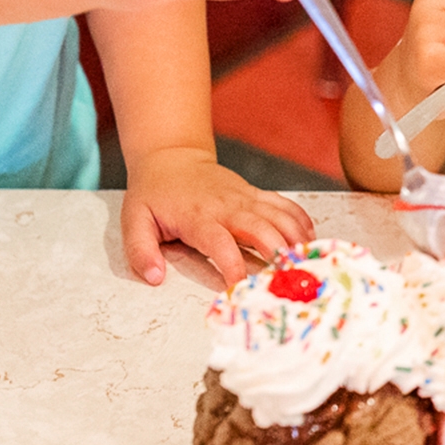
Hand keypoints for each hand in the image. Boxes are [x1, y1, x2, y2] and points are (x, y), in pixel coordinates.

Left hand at [121, 146, 313, 285]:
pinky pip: (284, 205)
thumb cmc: (154, 193)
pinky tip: (309, 240)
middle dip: (276, 251)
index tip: (241, 288)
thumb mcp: (134, 220)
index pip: (221, 244)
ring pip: (278, 216)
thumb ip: (141, 251)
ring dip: (295, 238)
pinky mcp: (255, 194)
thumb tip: (154, 277)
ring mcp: (244, 198)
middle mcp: (226, 207)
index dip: (233, 266)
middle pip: (260, 228)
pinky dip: (300, 221)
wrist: (172, 156)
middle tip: (288, 276)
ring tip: (306, 261)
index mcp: (198, 218)